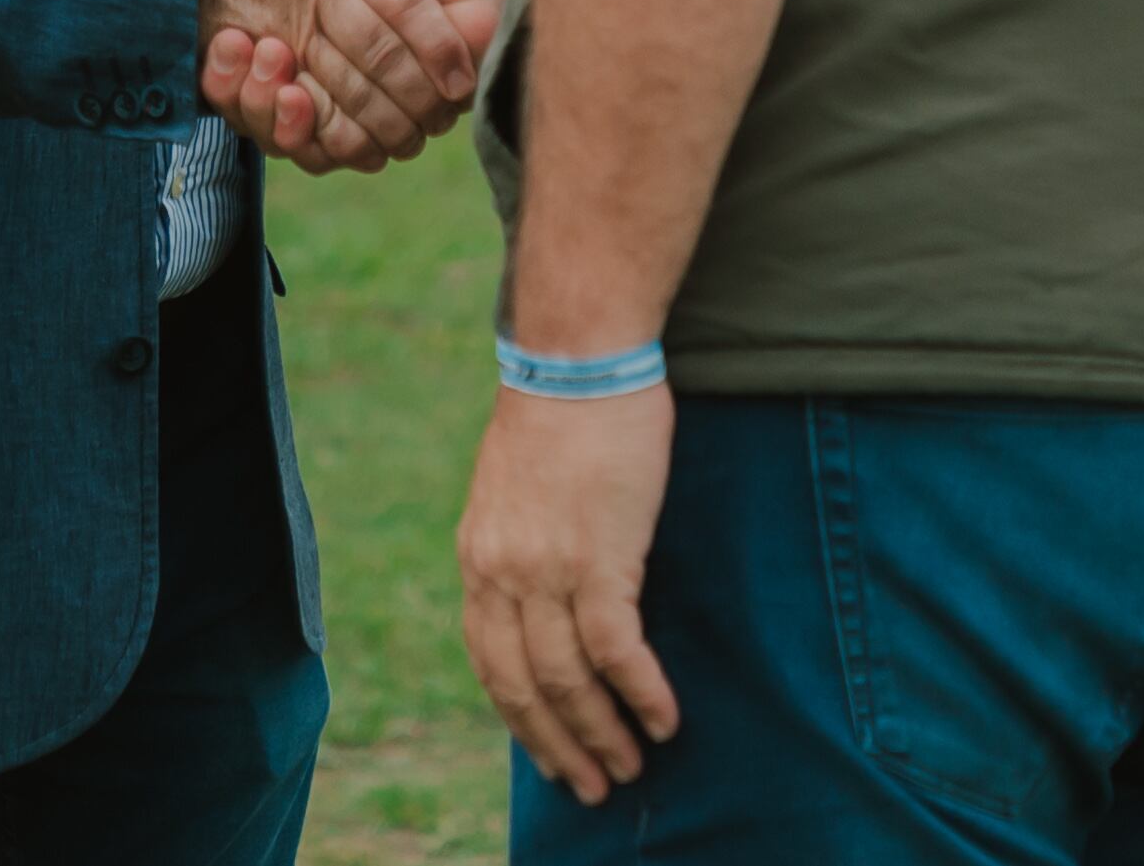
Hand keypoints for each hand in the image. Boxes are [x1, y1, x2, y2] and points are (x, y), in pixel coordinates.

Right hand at [192, 0, 479, 172]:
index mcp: (305, 17)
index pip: (240, 62)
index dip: (223, 65)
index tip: (226, 39)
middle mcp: (323, 63)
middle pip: (259, 105)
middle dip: (248, 89)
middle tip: (259, 51)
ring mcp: (354, 101)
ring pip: (291, 133)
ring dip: (274, 114)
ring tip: (281, 77)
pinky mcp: (387, 127)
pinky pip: (335, 151)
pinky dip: (315, 135)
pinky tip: (303, 101)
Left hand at [459, 384, 682, 802]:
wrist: (578, 359)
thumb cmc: (562, 415)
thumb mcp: (516, 489)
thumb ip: (520, 546)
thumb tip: (546, 594)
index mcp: (478, 556)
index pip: (488, 660)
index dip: (518, 715)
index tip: (545, 751)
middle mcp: (501, 571)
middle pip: (522, 685)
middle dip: (558, 744)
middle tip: (591, 784)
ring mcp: (546, 569)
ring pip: (568, 679)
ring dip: (602, 732)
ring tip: (632, 766)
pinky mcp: (598, 559)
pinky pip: (617, 651)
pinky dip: (641, 694)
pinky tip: (665, 720)